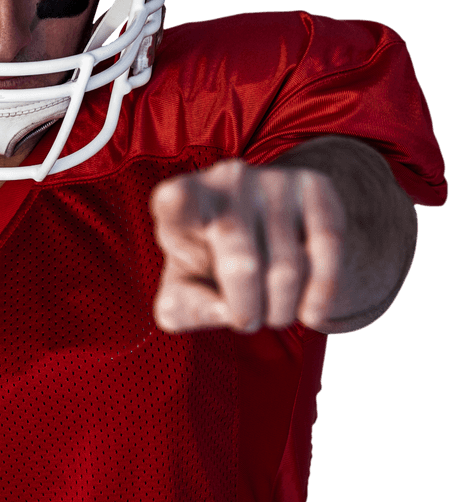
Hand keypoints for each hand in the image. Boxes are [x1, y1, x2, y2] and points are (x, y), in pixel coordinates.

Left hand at [149, 159, 343, 332]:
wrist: (261, 235)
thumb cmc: (208, 267)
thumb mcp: (183, 291)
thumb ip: (184, 309)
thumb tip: (224, 312)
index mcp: (181, 201)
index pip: (175, 198)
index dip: (177, 202)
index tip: (175, 199)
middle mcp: (224, 180)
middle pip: (241, 263)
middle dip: (247, 311)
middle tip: (247, 322)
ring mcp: (270, 179)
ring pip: (287, 268)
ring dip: (281, 310)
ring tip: (274, 313)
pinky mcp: (312, 185)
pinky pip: (326, 249)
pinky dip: (320, 295)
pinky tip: (310, 312)